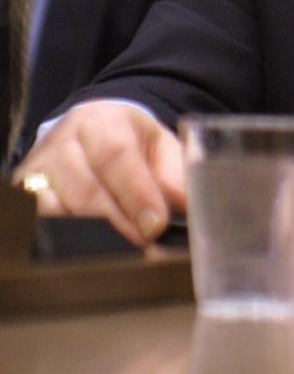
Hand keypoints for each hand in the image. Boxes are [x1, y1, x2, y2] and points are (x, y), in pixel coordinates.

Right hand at [13, 101, 184, 245]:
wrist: (90, 133)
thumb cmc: (130, 143)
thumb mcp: (159, 147)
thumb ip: (174, 175)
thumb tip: (187, 207)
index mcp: (101, 120)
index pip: (116, 155)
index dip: (137, 193)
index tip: (156, 225)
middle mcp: (63, 141)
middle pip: (86, 190)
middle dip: (119, 224)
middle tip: (145, 248)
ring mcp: (38, 169)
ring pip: (57, 212)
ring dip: (90, 238)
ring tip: (119, 255)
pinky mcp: (24, 194)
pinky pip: (37, 223)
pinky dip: (61, 240)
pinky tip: (86, 252)